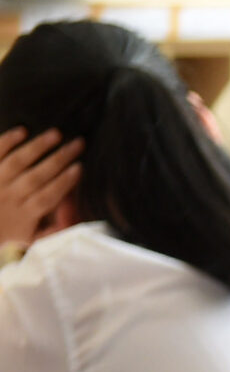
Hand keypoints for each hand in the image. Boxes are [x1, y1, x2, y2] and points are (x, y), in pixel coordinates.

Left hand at [0, 127, 80, 251]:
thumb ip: (53, 231)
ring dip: (37, 147)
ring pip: (16, 163)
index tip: (79, 167)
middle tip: (78, 143)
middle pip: (35, 177)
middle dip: (59, 159)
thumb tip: (75, 218)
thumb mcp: (31, 240)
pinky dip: (7, 141)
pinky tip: (22, 131)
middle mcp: (7, 199)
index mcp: (23, 217)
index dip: (64, 183)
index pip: (46, 198)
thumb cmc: (6, 234)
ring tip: (56, 134)